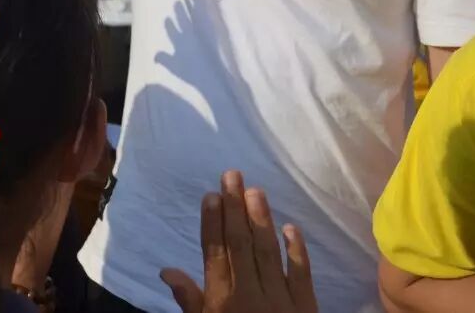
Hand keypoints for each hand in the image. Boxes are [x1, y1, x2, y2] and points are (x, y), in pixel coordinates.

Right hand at [161, 171, 317, 312]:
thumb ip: (191, 303)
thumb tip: (167, 270)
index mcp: (223, 302)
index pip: (216, 254)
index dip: (213, 223)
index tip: (211, 195)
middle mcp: (250, 295)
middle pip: (241, 245)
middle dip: (235, 208)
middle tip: (232, 174)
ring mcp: (282, 300)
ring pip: (269, 253)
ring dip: (262, 219)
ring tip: (255, 190)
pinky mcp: (307, 308)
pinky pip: (302, 274)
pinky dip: (297, 250)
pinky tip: (290, 227)